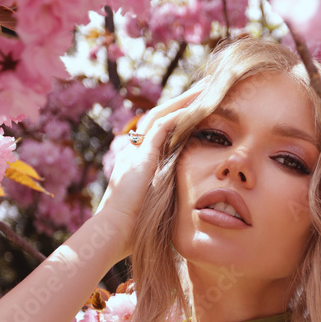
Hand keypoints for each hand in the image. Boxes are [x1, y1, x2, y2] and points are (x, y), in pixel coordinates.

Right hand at [94, 82, 204, 257]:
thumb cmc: (133, 232)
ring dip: (184, 101)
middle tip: (206, 89)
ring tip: (206, 89)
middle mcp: (134, 152)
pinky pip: (164, 126)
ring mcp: (136, 151)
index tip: (196, 112)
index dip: (177, 121)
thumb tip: (185, 209)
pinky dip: (181, 114)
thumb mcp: (154, 211)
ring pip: (163, 115)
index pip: (159, 134)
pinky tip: (198, 104)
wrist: (114, 232)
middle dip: (183, 103)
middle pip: (161, 118)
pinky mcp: (141, 155)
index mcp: (136, 164)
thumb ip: (165, 201)